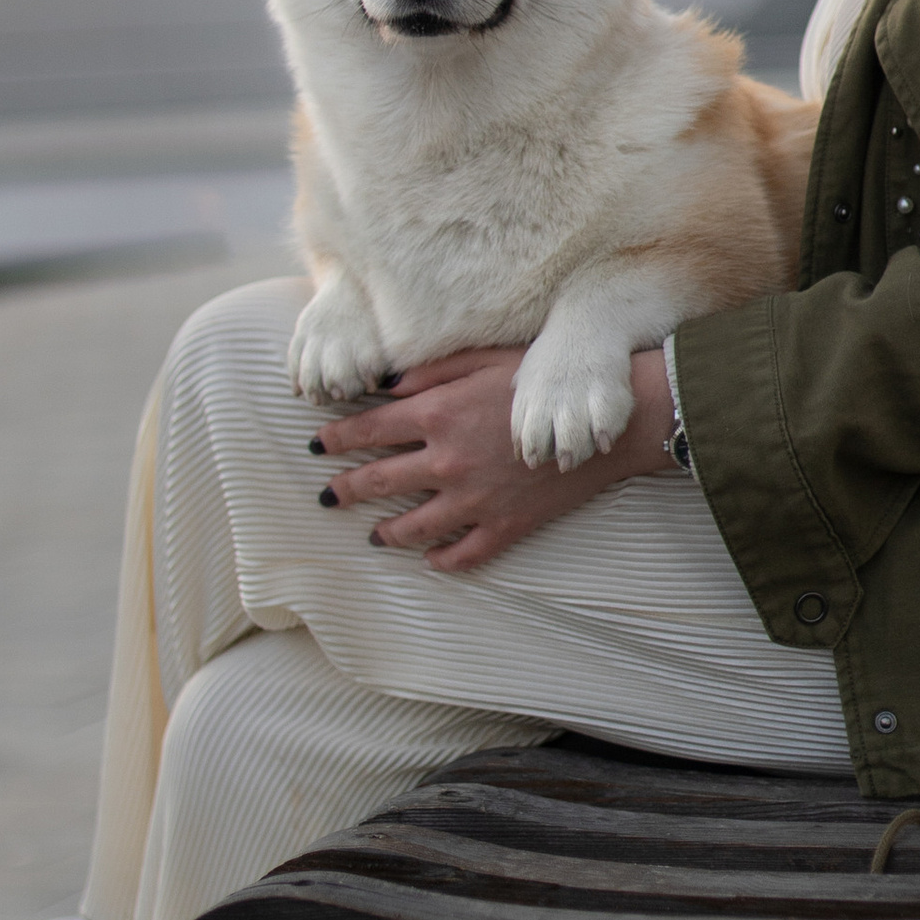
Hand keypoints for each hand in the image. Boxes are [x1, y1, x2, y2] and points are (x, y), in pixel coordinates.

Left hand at [311, 345, 677, 573]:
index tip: (317, 444)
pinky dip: (443, 560)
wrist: (602, 422)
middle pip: (378, 482)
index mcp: (437, 416)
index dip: (337, 438)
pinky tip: (430, 561)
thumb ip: (431, 372)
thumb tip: (386, 386)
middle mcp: (447, 461)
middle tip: (327, 497)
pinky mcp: (505, 525)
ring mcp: (474, 500)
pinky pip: (464, 553)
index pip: (368, 431)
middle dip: (346, 489)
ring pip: (413, 526)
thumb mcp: (483, 359)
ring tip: (372, 535)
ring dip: (386, 532)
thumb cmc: (544, 380)